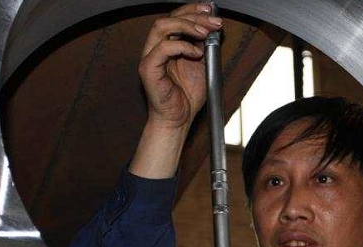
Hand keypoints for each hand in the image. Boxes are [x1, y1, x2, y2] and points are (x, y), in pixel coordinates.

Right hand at [138, 2, 222, 129]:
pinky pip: (162, 49)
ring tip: (205, 33)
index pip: (176, 17)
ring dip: (186, 26)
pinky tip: (196, 52)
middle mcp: (156, 47)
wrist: (179, 119)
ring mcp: (150, 57)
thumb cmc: (187, 97)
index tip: (211, 10)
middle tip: (214, 22)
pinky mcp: (148, 69)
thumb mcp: (203, 66)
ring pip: (162, 27)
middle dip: (194, 16)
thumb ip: (206, 48)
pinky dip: (181, 46)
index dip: (193, 10)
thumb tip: (215, 29)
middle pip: (169, 18)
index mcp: (168, 44)